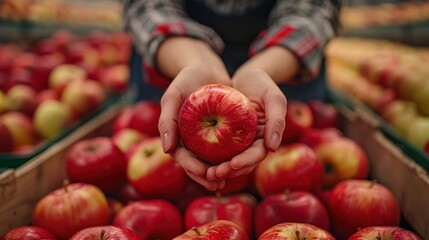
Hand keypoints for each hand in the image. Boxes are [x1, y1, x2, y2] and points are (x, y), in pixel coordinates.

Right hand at [158, 64, 229, 190]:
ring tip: (227, 181)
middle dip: (205, 177)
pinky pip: (224, 149)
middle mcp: (189, 139)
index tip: (204, 172)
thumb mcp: (173, 95)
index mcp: (175, 135)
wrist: (206, 68)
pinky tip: (240, 164)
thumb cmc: (186, 79)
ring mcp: (204, 138)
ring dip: (217, 173)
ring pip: (210, 160)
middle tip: (217, 184)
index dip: (191, 167)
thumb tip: (166, 150)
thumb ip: (166, 119)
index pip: (181, 157)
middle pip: (195, 164)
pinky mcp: (219, 133)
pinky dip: (229, 158)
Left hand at [206, 68, 286, 180]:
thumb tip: (272, 148)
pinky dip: (207, 158)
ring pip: (226, 161)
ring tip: (205, 173)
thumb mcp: (274, 98)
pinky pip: (214, 150)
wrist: (246, 77)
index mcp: (265, 139)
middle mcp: (250, 144)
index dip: (245, 162)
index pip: (256, 155)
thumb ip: (277, 120)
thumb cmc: (263, 85)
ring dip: (217, 169)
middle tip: (213, 174)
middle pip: (240, 164)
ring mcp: (236, 142)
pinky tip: (195, 161)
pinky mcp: (222, 136)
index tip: (233, 164)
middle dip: (228, 171)